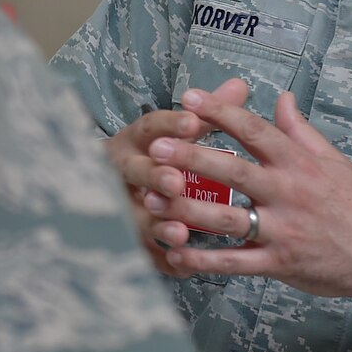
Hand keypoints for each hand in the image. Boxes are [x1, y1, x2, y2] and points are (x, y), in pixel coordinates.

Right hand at [103, 80, 248, 268]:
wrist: (110, 189)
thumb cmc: (160, 156)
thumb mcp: (183, 132)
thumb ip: (212, 114)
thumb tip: (241, 86)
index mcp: (138, 139)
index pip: (151, 126)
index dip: (170, 124)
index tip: (193, 122)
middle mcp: (124, 169)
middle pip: (133, 171)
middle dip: (153, 176)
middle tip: (176, 181)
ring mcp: (121, 204)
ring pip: (134, 215)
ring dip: (156, 223)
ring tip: (180, 231)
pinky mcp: (129, 236)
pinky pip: (143, 250)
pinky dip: (163, 258)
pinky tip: (183, 265)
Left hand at [145, 88, 351, 305]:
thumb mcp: (333, 160)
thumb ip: (300, 130)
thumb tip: (280, 97)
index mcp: (298, 163)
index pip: (254, 130)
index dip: (220, 112)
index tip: (188, 98)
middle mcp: (287, 193)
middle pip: (232, 170)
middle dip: (191, 157)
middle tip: (156, 147)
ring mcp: (282, 230)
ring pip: (227, 218)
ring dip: (186, 210)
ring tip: (151, 200)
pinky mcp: (279, 264)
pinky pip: (235, 263)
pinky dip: (203, 259)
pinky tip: (174, 252)